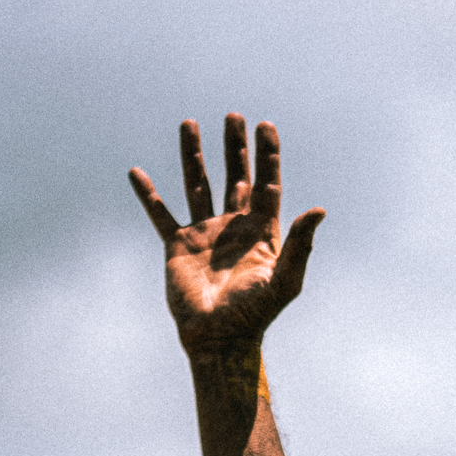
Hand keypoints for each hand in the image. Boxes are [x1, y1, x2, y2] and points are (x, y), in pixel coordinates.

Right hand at [130, 114, 325, 352]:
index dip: (268, 155)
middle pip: (235, 176)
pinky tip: (136, 173)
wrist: (218, 338)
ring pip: (198, 184)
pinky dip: (149, 194)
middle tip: (234, 117)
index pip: (267, 183)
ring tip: (189, 123)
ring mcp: (205, 234)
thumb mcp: (285, 280)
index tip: (266, 126)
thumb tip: (319, 210)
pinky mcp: (178, 246)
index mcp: (262, 231)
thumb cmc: (255, 314)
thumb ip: (301, 244)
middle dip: (235, 147)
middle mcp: (233, 227)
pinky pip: (160, 214)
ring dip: (193, 155)